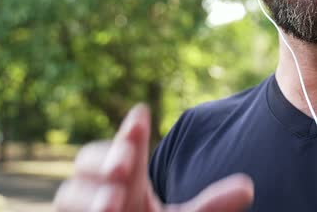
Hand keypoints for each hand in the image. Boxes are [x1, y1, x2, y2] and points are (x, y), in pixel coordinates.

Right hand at [54, 104, 253, 211]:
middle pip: (87, 161)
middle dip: (103, 158)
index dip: (131, 132)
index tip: (142, 114)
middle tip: (125, 164)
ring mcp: (87, 211)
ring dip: (88, 195)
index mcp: (130, 181)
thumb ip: (212, 206)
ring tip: (112, 201)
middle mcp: (103, 193)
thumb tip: (248, 187)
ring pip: (68, 194)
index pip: (125, 147)